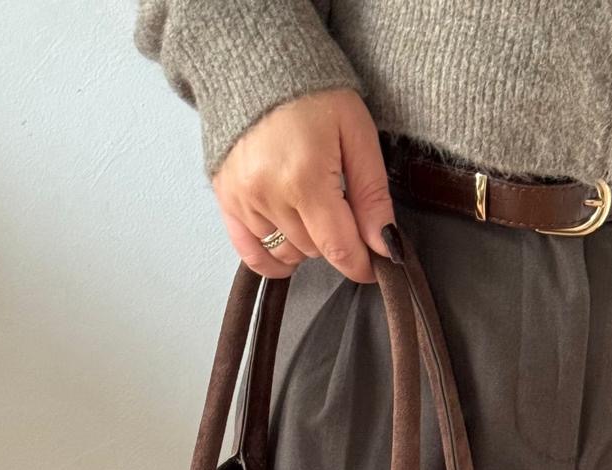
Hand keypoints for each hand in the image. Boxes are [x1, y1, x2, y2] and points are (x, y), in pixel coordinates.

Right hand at [212, 88, 394, 281]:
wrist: (256, 64)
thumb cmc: (312, 93)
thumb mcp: (356, 134)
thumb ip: (372, 195)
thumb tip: (385, 245)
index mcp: (306, 178)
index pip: (339, 248)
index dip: (362, 264)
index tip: (375, 264)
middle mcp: (269, 195)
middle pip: (316, 251)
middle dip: (336, 238)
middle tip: (341, 205)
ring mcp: (244, 201)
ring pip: (289, 253)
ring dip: (307, 242)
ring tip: (312, 206)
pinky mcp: (226, 201)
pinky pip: (252, 255)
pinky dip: (274, 259)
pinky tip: (290, 249)